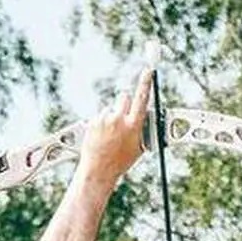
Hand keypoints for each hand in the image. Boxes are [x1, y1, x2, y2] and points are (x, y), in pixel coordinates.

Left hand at [75, 70, 152, 190]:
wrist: (98, 170)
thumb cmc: (120, 161)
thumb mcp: (137, 147)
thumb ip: (142, 130)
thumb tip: (146, 117)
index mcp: (133, 125)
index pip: (142, 98)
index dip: (146, 82)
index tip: (148, 70)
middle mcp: (118, 119)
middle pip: (124, 97)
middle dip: (124, 104)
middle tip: (123, 117)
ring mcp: (104, 119)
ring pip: (110, 109)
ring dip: (111, 117)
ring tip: (109, 136)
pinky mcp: (93, 121)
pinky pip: (100, 116)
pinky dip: (101, 123)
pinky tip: (101, 137)